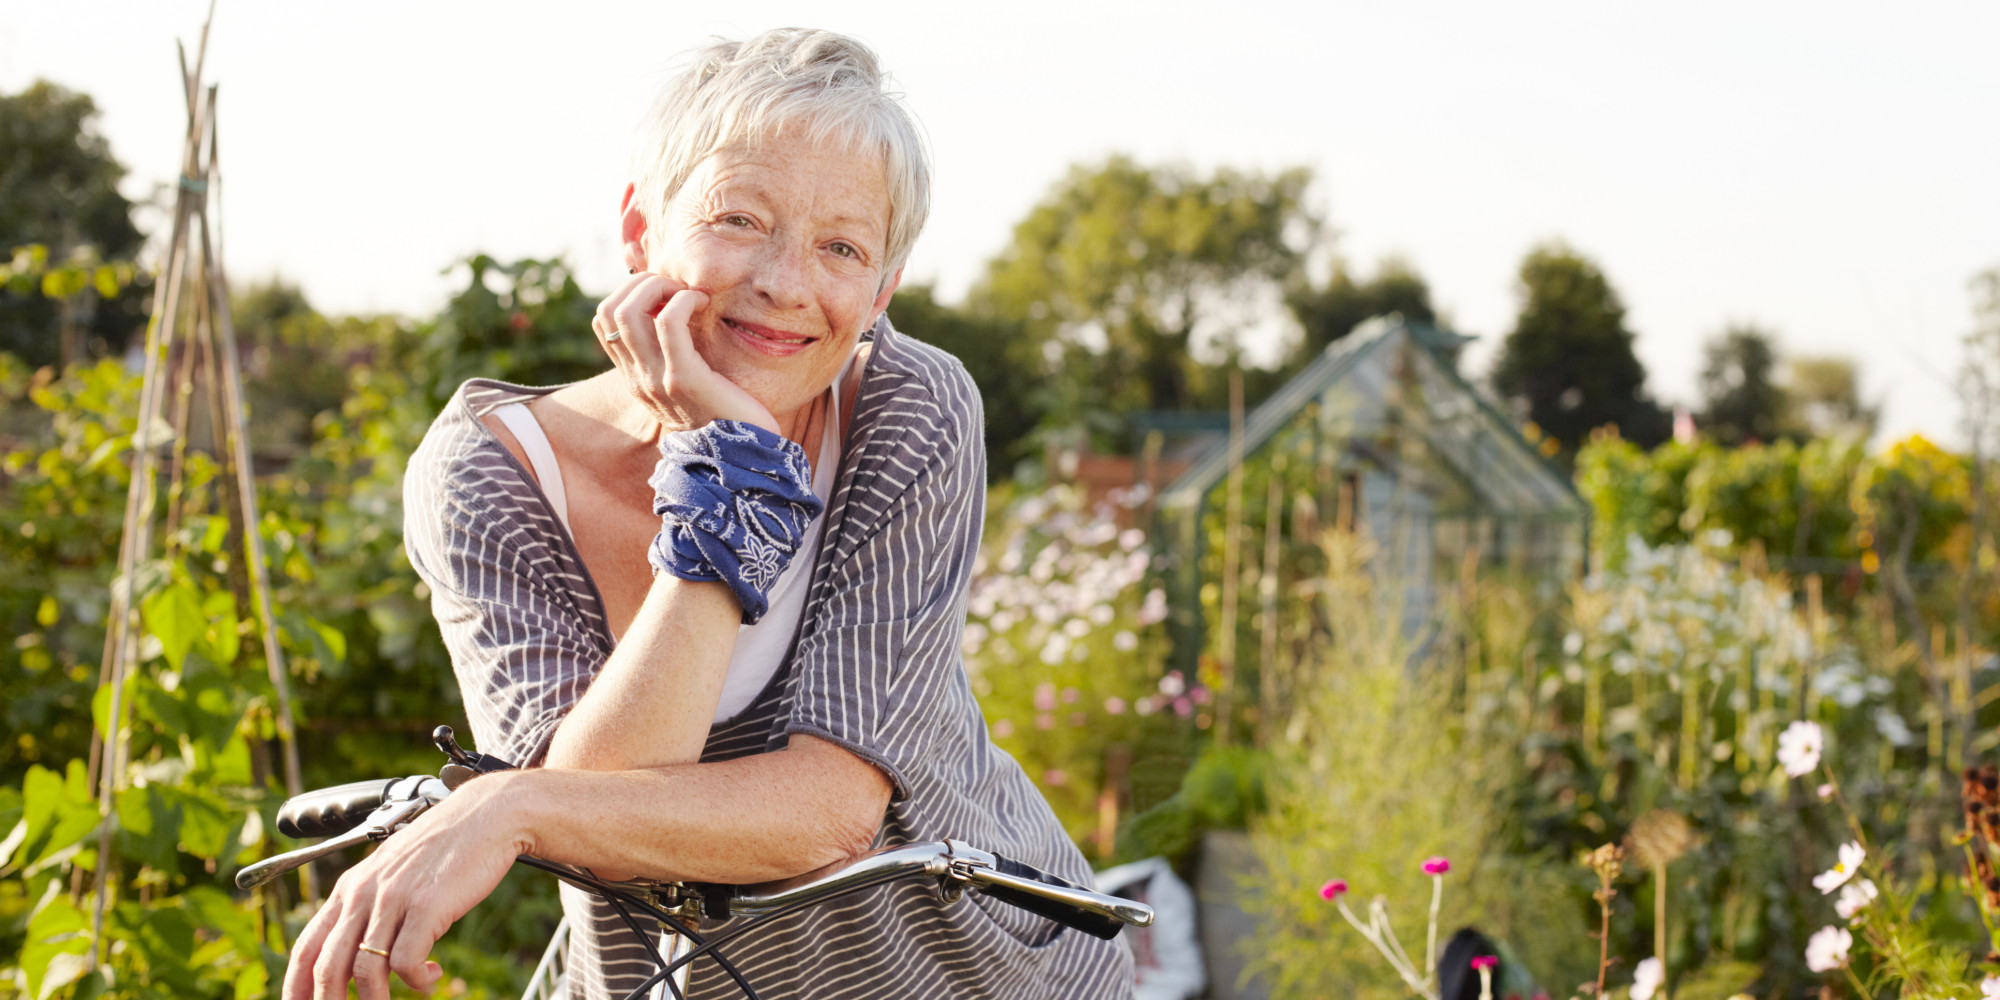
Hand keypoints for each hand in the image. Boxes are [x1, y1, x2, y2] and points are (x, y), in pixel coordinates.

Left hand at [282, 776, 525, 999]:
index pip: (307, 947)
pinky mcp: (426, 907)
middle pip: (328, 966)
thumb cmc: (444, 845)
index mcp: (350, 887)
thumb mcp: (392, 871)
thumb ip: (371, 904)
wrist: (485, 816)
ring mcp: (394, 900)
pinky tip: (431, 975)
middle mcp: (364, 894)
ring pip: (365, 971)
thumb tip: (360, 949)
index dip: (296, 986)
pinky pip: (408, 963)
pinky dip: (417, 981)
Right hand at [594, 272, 779, 435]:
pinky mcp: (684, 379)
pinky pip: (669, 322)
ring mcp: (657, 380)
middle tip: (678, 287)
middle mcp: (638, 379)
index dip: (628, 293)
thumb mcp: (692, 385)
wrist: (745, 458)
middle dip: (641, 283)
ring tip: (690, 292)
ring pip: (630, 311)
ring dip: (660, 286)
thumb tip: (677, 315)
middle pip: (609, 310)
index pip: (604, 322)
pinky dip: (684, 300)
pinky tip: (705, 303)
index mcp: (636, 378)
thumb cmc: (729, 417)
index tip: (665, 293)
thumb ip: (677, 359)